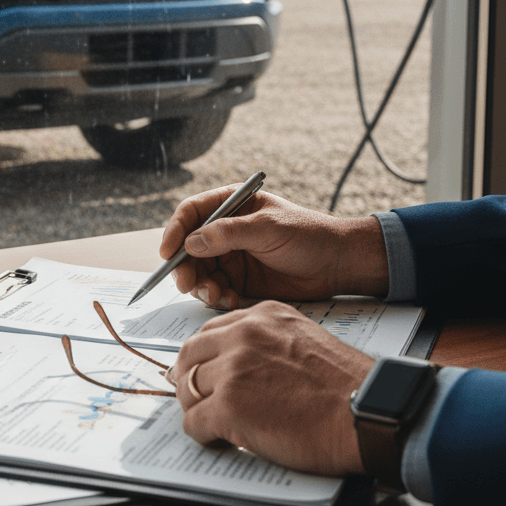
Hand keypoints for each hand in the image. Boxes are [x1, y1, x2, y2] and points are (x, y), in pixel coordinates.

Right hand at [160, 187, 388, 308]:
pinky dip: (216, 297)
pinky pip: (215, 289)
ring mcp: (231, 256)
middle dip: (185, 266)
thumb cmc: (308, 235)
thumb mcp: (268, 229)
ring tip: (216, 295)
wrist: (338, 264)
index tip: (167, 252)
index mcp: (230, 205)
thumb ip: (229, 234)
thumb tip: (191, 242)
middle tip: (187, 283)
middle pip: (188, 246)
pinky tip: (230, 300)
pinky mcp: (239, 280)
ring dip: (200, 285)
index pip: (192, 213)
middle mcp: (225, 230)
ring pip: (199, 271)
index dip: (175, 231)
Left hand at [169, 300, 372, 474]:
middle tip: (196, 398)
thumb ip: (269, 343)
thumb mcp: (304, 340)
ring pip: (188, 387)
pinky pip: (194, 421)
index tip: (204, 371)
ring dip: (194, 407)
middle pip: (190, 354)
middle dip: (188, 378)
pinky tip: (218, 440)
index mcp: (262, 316)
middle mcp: (243, 335)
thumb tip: (244, 365)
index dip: (204, 356)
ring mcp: (233, 369)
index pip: (211, 331)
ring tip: (209, 422)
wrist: (367, 414)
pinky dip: (201, 434)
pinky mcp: (230, 406)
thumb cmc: (348, 387)